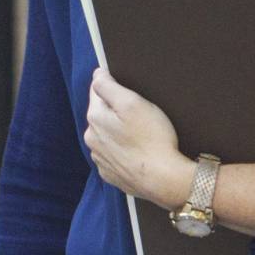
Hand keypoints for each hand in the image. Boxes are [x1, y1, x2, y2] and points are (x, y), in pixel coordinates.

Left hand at [84, 67, 194, 208]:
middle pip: (102, 115)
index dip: (114, 88)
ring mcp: (100, 158)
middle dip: (117, 112)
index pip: (98, 91)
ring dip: (119, 133)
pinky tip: (139, 152)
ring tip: (142, 136)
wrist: (163, 179)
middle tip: (142, 117)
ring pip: (108, 137)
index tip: (131, 95)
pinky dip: (124, 152)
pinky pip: (115, 156)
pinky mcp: (111, 174)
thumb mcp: (132, 103)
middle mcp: (92, 138)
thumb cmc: (152, 138)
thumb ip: (109, 86)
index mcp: (95, 118)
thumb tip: (97, 74)